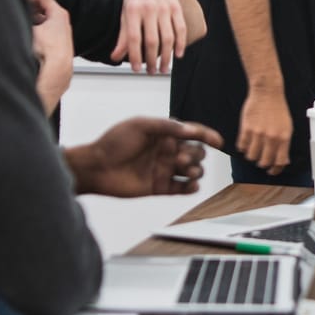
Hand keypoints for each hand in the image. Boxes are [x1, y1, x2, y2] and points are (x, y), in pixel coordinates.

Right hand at [26, 0, 72, 113]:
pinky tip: (27, 42)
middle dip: (31, 11)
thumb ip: (17, 17)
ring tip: (21, 27)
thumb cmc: (44, 51)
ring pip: (47, 27)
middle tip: (19, 11)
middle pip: (46, 13)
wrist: (53, 75)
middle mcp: (64, 26)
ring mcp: (64, 40)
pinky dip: (38, 37)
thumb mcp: (25, 27)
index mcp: (59, 15)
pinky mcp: (60, 52)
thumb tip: (3, 13)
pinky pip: (48, 39)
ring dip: (34, 26)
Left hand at [71, 116, 220, 197]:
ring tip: (184, 169)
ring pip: (194, 170)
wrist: (97, 167)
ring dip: (196, 170)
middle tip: (180, 158)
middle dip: (196, 154)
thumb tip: (191, 130)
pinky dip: (192, 187)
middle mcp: (167, 151)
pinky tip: (191, 184)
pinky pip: (184, 188)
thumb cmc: (114, 143)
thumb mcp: (141, 125)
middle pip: (197, 152)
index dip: (208, 136)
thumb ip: (168, 126)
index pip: (193, 134)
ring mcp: (165, 170)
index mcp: (164, 135)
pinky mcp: (161, 187)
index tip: (218, 142)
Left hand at [111, 0, 188, 74]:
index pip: (134, 39)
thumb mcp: (125, 13)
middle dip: (152, 60)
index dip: (135, 56)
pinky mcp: (176, 8)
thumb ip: (123, 36)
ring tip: (163, 68)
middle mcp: (149, 9)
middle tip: (151, 71)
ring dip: (166, 57)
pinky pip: (180, 29)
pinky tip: (177, 54)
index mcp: (133, 10)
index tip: (136, 68)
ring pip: (167, 38)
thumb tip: (115, 57)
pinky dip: (180, 44)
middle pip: (152, 41)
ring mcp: (164, 8)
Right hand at [237, 86, 292, 173]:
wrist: (267, 92)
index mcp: (284, 137)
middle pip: (264, 162)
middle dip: (263, 164)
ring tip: (253, 151)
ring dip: (252, 156)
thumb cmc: (277, 107)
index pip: (280, 161)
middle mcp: (271, 137)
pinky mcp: (246, 128)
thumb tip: (283, 158)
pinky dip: (243, 148)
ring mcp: (258, 133)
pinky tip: (246, 144)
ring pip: (252, 156)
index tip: (272, 171)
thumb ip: (284, 143)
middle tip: (261, 161)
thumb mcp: (287, 126)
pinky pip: (242, 146)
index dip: (275, 169)